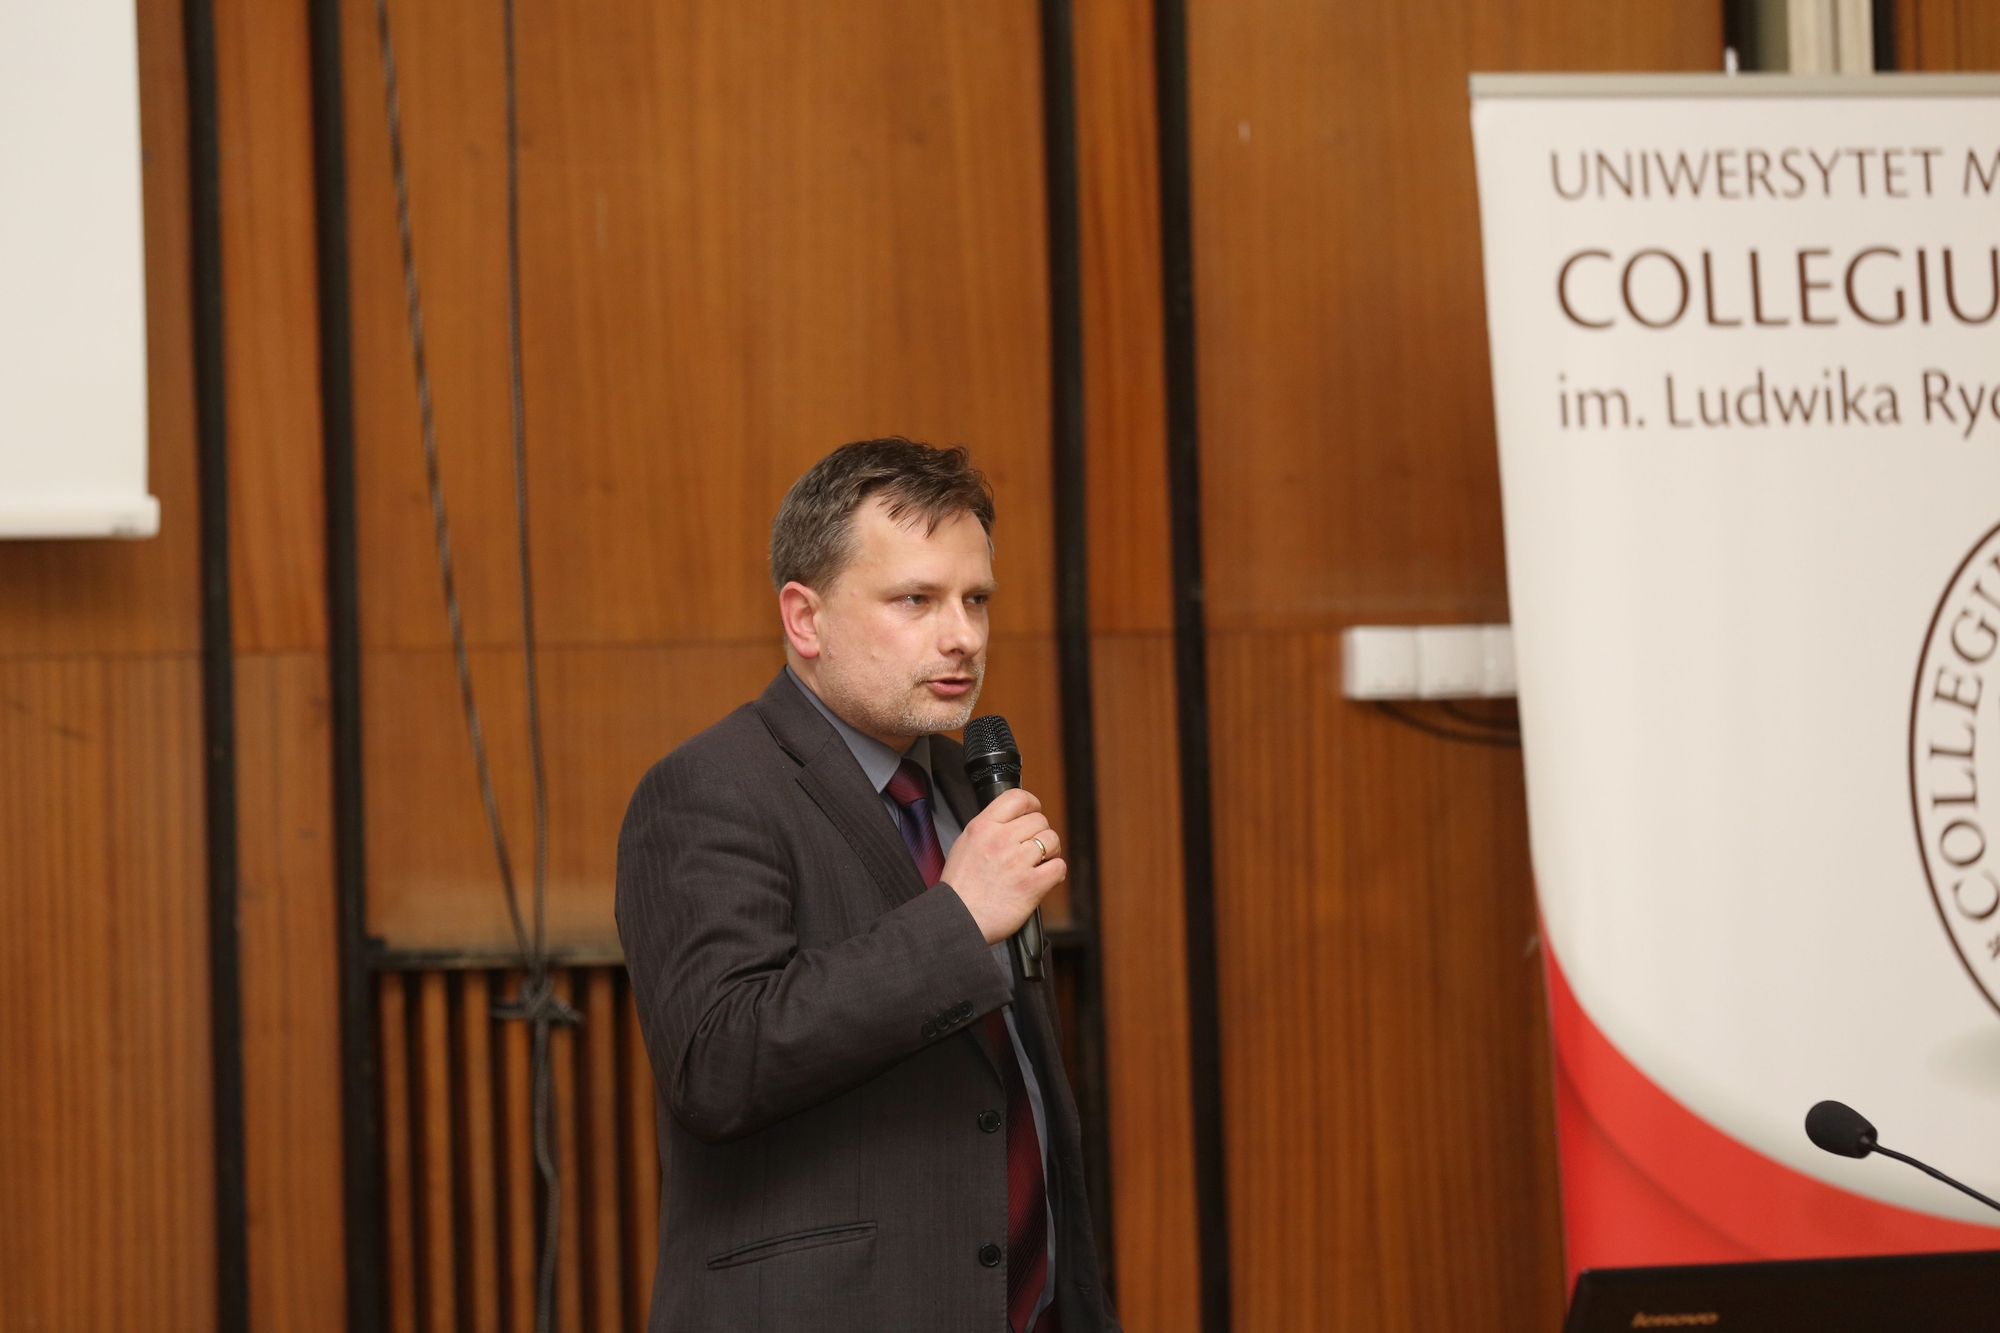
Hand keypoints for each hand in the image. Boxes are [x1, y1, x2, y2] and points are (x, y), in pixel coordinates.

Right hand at [941, 788, 1064, 943]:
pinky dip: (1055, 872)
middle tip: (1033, 848)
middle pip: (1039, 820)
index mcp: (983, 827)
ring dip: (1050, 852)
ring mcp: (1017, 861)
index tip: (1033, 812)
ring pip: (1052, 840)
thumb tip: (1011, 821)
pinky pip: (1058, 866)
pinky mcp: (1031, 884)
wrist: (958, 919)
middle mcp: (1001, 840)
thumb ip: (988, 829)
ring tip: (1039, 863)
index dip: (1032, 804)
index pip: (1017, 798)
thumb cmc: (960, 888)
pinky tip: (1044, 878)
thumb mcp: (965, 844)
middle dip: (1040, 833)